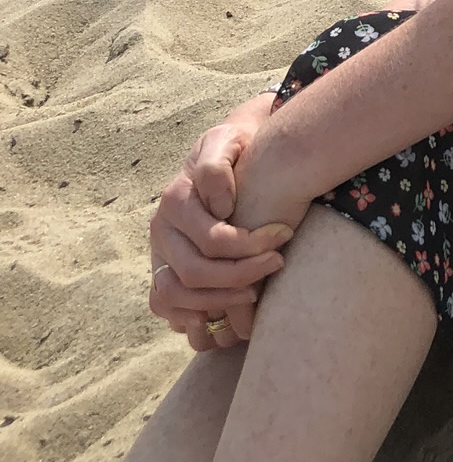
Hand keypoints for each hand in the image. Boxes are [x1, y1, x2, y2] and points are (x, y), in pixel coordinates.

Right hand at [149, 100, 293, 353]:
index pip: (212, 241)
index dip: (251, 246)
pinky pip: (166, 309)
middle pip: (194, 273)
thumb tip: (219, 207)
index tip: (285, 236)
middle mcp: (161, 231)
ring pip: (175, 297)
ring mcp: (159, 254)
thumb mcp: (228, 141)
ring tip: (255, 293)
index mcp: (175, 200)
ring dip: (218, 302)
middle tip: (277, 264)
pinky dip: (190, 320)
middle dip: (240, 275)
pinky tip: (222, 318)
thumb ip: (217, 165)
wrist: (231, 156)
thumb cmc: (237, 149)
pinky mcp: (165, 273)